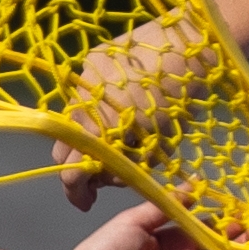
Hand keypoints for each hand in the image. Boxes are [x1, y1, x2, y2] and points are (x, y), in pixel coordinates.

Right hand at [50, 13, 219, 210]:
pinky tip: (117, 107)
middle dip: (80, 167)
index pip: (71, 173)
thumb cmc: (177, 100)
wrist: (185, 46)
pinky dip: (94, 109)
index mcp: (97, 132)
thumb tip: (112, 176)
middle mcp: (80, 107)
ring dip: (87, 136)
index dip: (76, 193)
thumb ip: (130, 165)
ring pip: (72, 121)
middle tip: (103, 175)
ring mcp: (81, 81)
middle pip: (64, 149)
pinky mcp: (88, 62)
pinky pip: (82, 95)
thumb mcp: (158, 143)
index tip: (86, 202)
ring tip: (114, 138)